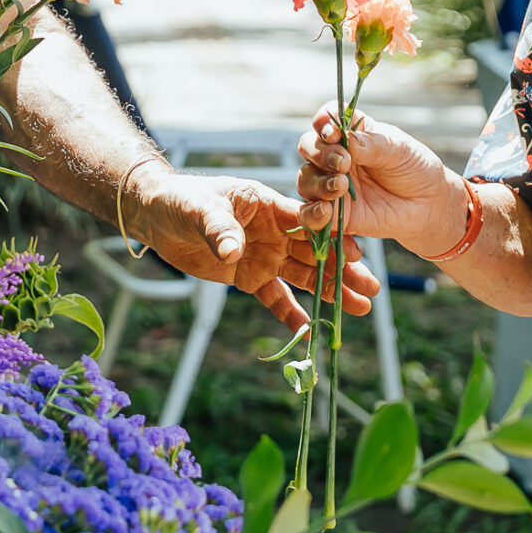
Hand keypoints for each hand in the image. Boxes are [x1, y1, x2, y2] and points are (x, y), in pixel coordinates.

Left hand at [128, 170, 377, 330]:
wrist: (159, 216)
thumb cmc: (182, 201)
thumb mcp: (201, 210)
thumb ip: (219, 229)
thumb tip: (232, 252)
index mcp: (269, 207)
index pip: (309, 222)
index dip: (333, 238)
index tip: (357, 253)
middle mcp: (275, 232)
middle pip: (315, 253)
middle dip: (343, 271)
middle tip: (372, 289)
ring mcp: (265, 256)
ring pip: (303, 277)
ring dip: (330, 293)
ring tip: (359, 310)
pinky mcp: (249, 278)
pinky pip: (275, 298)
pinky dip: (292, 315)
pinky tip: (312, 331)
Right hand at [294, 107, 466, 252]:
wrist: (428, 206)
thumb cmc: (415, 169)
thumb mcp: (400, 150)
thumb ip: (373, 145)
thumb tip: (347, 140)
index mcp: (351, 133)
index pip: (326, 119)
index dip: (323, 122)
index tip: (334, 133)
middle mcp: (335, 156)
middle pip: (308, 147)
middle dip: (320, 153)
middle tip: (344, 163)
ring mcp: (331, 184)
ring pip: (305, 179)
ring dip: (317, 182)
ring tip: (342, 187)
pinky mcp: (333, 214)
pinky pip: (309, 214)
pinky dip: (311, 213)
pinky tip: (326, 212)